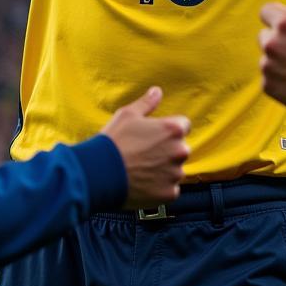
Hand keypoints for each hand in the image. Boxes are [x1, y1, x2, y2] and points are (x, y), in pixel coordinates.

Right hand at [101, 86, 189, 209]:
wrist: (100, 173)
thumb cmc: (114, 141)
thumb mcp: (128, 114)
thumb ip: (147, 103)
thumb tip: (157, 91)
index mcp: (173, 129)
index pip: (184, 125)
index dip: (169, 130)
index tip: (155, 136)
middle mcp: (179, 151)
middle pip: (180, 148)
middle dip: (167, 150)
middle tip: (145, 153)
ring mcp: (175, 174)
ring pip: (175, 170)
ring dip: (164, 170)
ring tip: (142, 169)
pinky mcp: (169, 194)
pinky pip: (170, 189)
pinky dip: (160, 188)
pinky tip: (143, 183)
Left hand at [258, 0, 285, 114]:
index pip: (266, 10)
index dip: (280, 15)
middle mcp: (271, 43)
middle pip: (266, 34)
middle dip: (280, 38)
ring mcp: (268, 66)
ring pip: (268, 57)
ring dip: (280, 58)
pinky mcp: (269, 87)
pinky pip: (270, 77)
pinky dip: (281, 77)